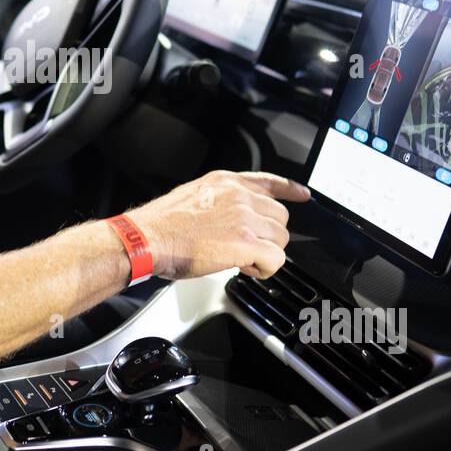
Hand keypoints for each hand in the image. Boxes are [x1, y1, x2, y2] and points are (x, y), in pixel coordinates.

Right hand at [125, 170, 310, 280]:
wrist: (147, 238)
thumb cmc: (161, 225)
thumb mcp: (192, 197)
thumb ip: (219, 202)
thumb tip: (230, 220)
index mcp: (226, 182)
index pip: (269, 181)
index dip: (290, 190)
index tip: (303, 195)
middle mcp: (239, 196)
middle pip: (280, 217)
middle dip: (267, 235)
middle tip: (245, 248)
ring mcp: (245, 218)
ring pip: (281, 239)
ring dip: (264, 253)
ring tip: (240, 259)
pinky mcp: (247, 242)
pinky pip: (275, 259)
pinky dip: (263, 269)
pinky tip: (245, 269)